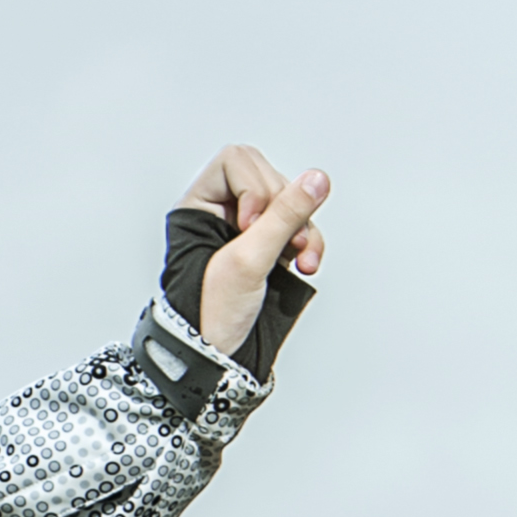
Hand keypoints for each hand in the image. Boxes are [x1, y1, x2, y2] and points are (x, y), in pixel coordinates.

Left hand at [177, 141, 330, 359]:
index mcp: (199, 206)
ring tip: (302, 258)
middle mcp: (223, 211)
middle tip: (283, 241)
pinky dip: (310, 243)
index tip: (251, 225)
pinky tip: (307, 264)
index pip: (236, 161)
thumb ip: (283, 216)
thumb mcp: (248, 260)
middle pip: (269, 177)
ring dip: (303, 228)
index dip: (253, 187)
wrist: (219, 356)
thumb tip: (317, 179)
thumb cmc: (212, 313)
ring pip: (290, 202)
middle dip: (285, 208)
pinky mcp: (270, 246)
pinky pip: (300, 226)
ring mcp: (248, 228)